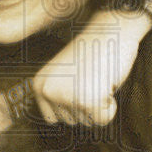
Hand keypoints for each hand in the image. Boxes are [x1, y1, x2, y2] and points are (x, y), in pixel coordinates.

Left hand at [32, 9, 151, 125]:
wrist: (111, 30)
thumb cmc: (92, 50)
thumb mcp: (64, 74)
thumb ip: (58, 95)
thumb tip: (60, 121)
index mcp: (39, 84)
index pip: (53, 118)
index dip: (71, 106)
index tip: (78, 84)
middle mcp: (48, 91)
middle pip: (71, 121)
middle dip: (86, 104)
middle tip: (91, 77)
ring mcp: (66, 96)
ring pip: (87, 121)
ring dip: (98, 103)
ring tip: (97, 77)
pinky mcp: (87, 100)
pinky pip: (102, 120)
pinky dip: (109, 107)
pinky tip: (105, 84)